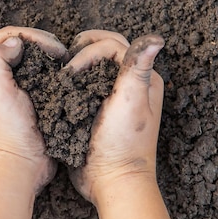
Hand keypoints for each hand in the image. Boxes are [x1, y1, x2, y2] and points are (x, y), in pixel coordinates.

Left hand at [0, 26, 66, 192]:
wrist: (17, 168)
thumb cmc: (3, 131)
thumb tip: (16, 43)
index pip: (5, 36)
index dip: (31, 37)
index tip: (53, 49)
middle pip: (18, 45)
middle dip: (42, 45)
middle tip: (61, 54)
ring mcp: (9, 90)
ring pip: (31, 60)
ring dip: (48, 59)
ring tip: (64, 64)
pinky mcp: (26, 101)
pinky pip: (40, 78)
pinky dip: (52, 74)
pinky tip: (63, 79)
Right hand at [66, 30, 164, 204]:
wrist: (111, 180)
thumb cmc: (124, 142)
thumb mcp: (131, 101)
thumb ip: (137, 67)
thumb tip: (157, 38)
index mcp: (142, 77)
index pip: (112, 45)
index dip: (88, 52)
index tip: (72, 72)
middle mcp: (129, 82)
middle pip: (105, 49)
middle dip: (82, 48)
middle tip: (65, 61)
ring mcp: (112, 95)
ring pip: (93, 65)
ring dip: (76, 64)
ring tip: (62, 74)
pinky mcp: (96, 108)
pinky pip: (84, 84)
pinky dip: (71, 82)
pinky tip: (60, 88)